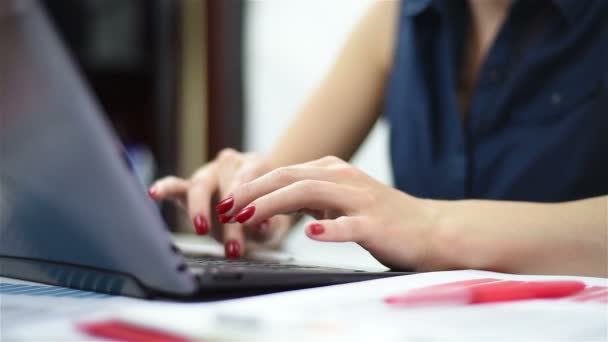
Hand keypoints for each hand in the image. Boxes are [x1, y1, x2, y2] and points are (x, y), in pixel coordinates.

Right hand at [148, 148, 292, 257]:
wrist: (258, 210)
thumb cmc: (265, 214)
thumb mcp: (273, 221)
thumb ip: (269, 223)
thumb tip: (262, 225)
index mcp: (255, 165)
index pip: (249, 179)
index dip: (249, 202)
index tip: (253, 224)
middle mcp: (230, 163)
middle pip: (225, 184)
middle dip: (229, 217)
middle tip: (233, 243)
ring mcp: (208, 173)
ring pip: (200, 185)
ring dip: (200, 210)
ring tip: (201, 229)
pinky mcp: (189, 187)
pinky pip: (175, 185)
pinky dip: (164, 188)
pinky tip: (154, 193)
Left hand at [219, 156, 443, 270]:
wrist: (430, 228)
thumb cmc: (381, 217)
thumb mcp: (340, 199)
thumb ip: (311, 196)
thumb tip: (275, 200)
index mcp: (333, 170)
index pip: (283, 173)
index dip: (251, 185)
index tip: (226, 200)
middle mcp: (343, 178)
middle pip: (289, 178)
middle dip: (252, 192)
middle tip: (225, 207)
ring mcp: (360, 200)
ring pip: (310, 194)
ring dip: (274, 205)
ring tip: (248, 217)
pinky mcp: (376, 224)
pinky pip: (350, 225)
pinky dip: (330, 228)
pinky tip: (313, 233)